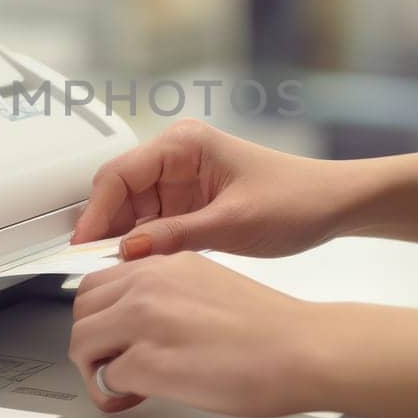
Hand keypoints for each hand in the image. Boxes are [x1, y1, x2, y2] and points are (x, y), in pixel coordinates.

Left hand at [68, 252, 333, 415]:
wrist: (301, 349)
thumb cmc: (272, 328)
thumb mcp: (210, 285)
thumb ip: (172, 293)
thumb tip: (148, 320)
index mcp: (167, 264)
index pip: (102, 281)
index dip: (102, 314)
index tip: (111, 333)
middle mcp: (149, 284)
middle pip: (82, 308)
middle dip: (91, 340)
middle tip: (111, 362)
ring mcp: (144, 321)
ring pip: (82, 341)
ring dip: (94, 368)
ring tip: (122, 384)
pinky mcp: (148, 362)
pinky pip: (105, 379)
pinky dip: (114, 394)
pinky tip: (137, 398)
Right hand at [71, 119, 346, 258]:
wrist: (334, 206)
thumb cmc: (297, 199)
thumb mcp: (233, 224)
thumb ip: (176, 236)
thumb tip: (128, 251)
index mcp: (184, 144)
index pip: (119, 174)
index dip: (96, 212)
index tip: (83, 246)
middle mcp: (177, 157)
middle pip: (119, 192)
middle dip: (106, 228)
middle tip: (91, 267)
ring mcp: (181, 182)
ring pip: (131, 212)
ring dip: (123, 240)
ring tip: (114, 273)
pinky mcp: (188, 205)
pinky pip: (152, 224)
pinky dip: (143, 246)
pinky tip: (138, 268)